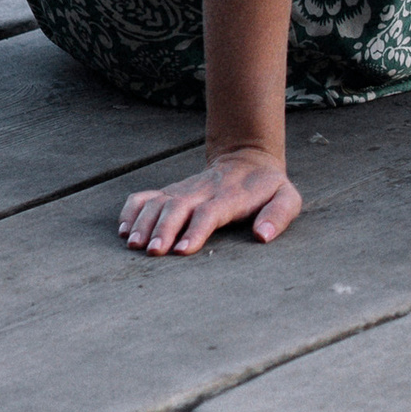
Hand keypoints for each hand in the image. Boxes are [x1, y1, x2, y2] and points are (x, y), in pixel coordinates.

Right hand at [118, 149, 300, 255]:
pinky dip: (131, 210)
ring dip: (143, 222)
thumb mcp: (287, 198)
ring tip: (133, 244)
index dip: (195, 231)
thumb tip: (263, 236)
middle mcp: (202, 192)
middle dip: (163, 230)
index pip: (209, 213)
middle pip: (177, 208)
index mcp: (230, 197)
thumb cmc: (269, 187)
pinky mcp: (171, 191)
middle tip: (152, 252)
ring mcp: (183, 190)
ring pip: (157, 203)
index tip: (182, 250)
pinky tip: (123, 229)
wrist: (247, 159)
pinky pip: (145, 197)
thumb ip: (278, 215)